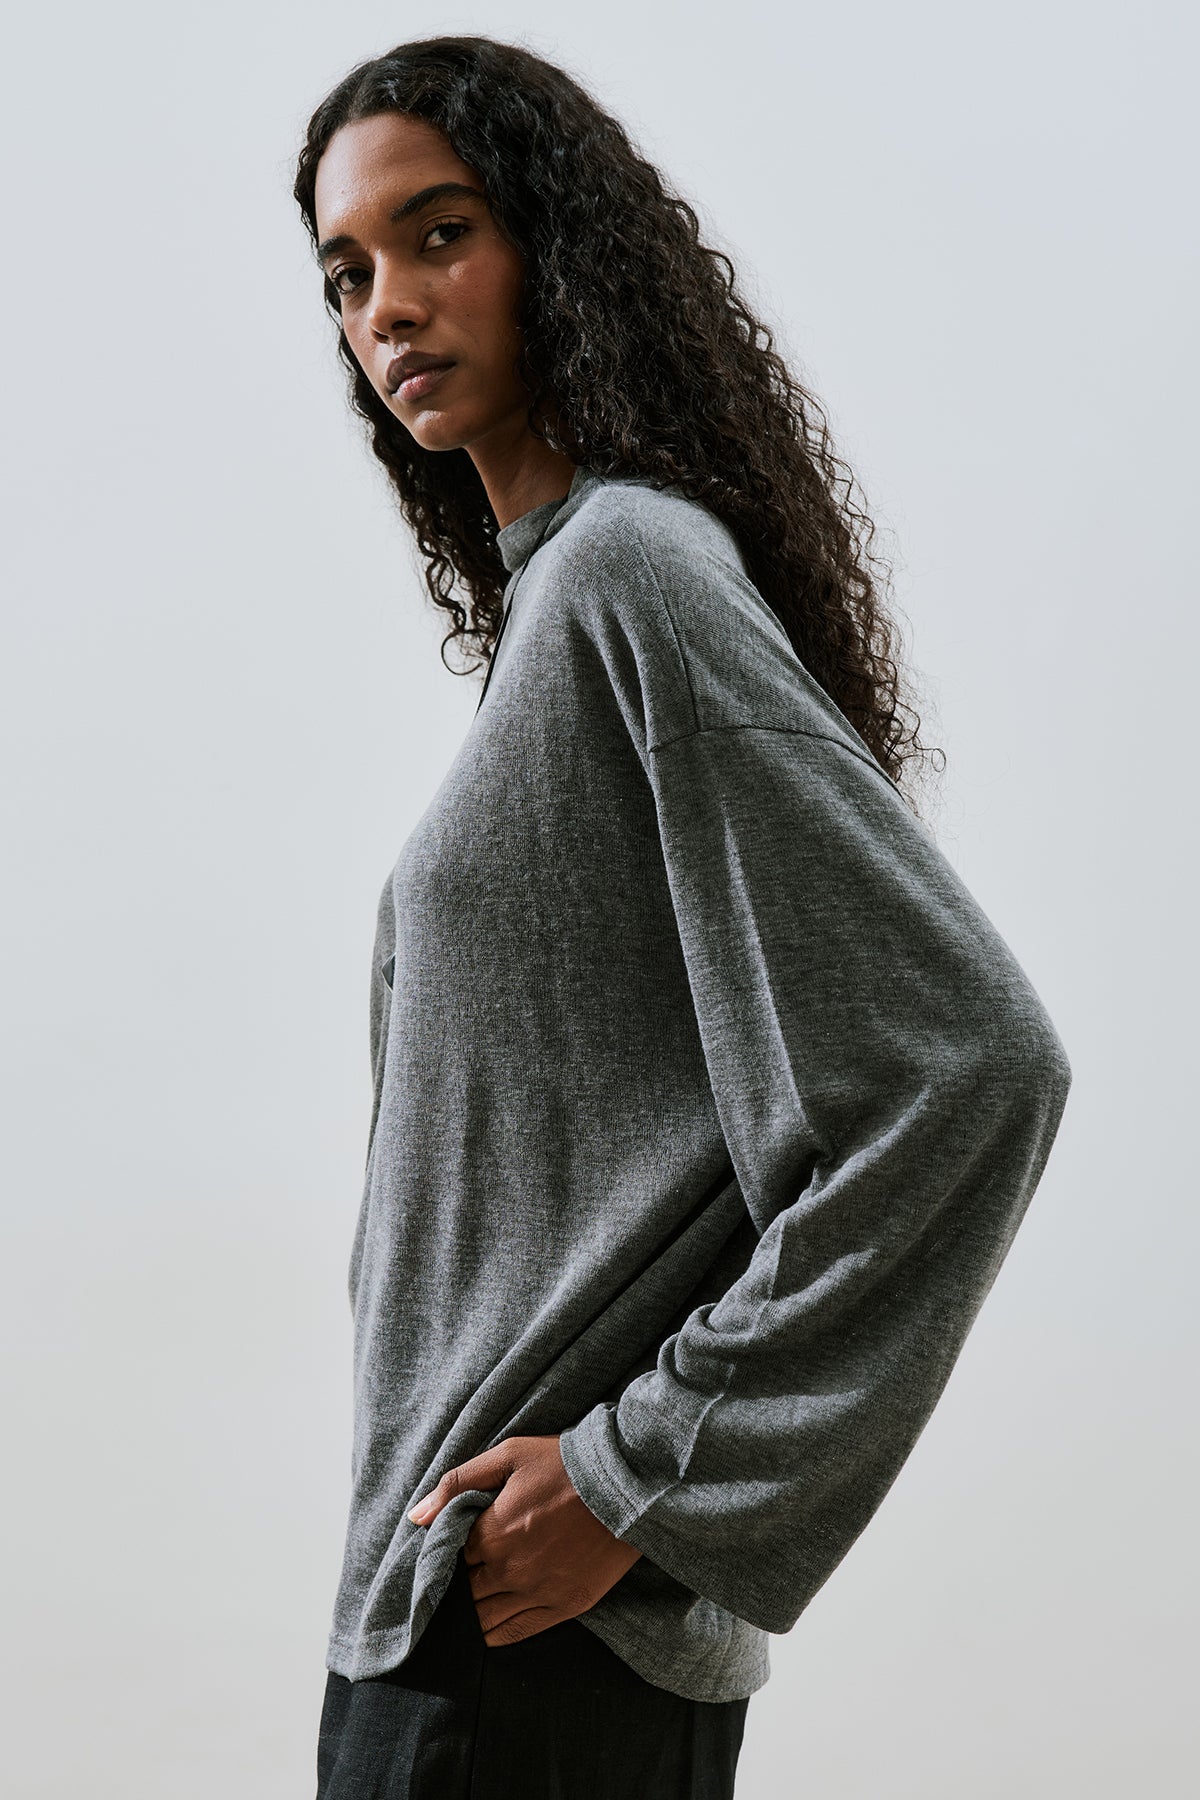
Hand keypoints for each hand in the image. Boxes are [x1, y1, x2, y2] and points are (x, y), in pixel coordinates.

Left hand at [407, 1433, 642, 1645]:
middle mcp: (509, 1570)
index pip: (448, 1559)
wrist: (626, 1483)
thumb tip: (415, 1516)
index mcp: (492, 1532)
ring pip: (483, 1620)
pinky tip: (485, 1629)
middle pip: (462, 1593)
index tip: (446, 1551)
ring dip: (470, 1614)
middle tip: (456, 1579)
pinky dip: (495, 1634)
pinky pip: (516, 1633)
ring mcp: (538, 1592)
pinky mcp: (565, 1606)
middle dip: (455, 1586)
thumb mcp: (509, 1455)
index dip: (444, 1555)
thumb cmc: (564, 1463)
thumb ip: (458, 1484)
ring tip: (467, 1604)